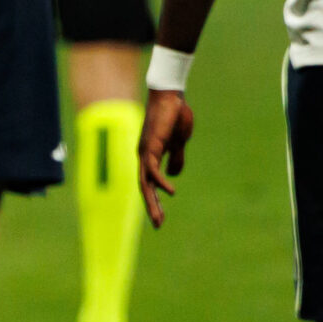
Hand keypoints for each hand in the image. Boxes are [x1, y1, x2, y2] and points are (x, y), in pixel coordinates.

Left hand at [138, 87, 195, 228]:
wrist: (172, 96)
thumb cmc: (175, 116)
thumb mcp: (179, 142)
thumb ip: (176, 157)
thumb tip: (174, 175)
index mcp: (150, 156)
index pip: (149, 183)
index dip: (154, 199)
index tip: (160, 217)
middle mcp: (144, 156)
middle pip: (145, 187)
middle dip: (151, 207)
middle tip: (158, 225)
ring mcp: (145, 151)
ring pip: (145, 182)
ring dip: (152, 201)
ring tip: (159, 218)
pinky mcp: (151, 145)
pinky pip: (152, 169)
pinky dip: (160, 181)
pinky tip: (170, 191)